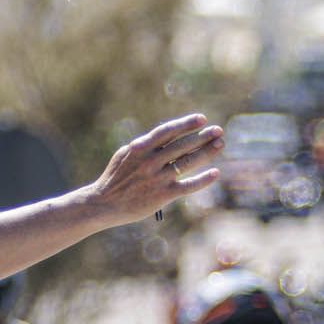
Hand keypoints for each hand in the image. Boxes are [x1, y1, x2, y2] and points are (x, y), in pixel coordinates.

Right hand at [87, 115, 223, 224]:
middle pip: (182, 145)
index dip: (186, 124)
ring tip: (220, 144)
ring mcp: (157, 178)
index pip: (167, 131)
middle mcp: (150, 161)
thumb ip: (146, 145)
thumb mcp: (126, 155)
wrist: (103, 204)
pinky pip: (187, 186)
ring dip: (207, 152)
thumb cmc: (116, 178)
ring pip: (188, 162)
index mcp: (140, 147)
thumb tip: (169, 135)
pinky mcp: (162, 196)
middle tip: (219, 130)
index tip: (202, 119)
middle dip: (203, 136)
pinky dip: (203, 179)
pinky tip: (215, 173)